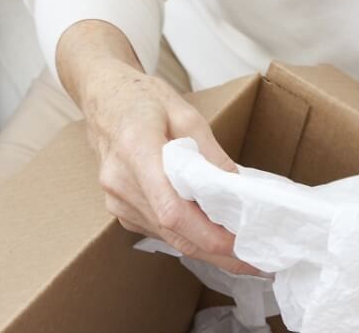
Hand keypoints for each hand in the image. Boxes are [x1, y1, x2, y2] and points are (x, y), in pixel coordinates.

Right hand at [78, 58, 256, 275]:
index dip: (207, 233)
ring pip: (167, 236)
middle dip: (217, 251)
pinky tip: (212, 236)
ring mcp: (117, 200)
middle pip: (173, 231)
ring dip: (205, 247)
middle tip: (255, 260)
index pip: (171, 209)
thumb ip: (210, 153)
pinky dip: (187, 236)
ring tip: (242, 251)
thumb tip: (236, 189)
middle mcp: (121, 182)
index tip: (240, 242)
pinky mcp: (120, 208)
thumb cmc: (141, 98)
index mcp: (136, 150)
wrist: (103, 98)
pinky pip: (158, 230)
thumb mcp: (184, 112)